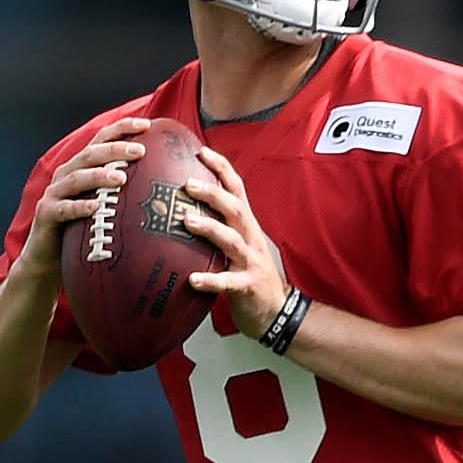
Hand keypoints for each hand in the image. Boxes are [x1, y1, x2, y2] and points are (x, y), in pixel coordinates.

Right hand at [14, 118, 151, 289]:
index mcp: (81, 168)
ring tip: (122, 178)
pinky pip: (64, 209)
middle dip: (115, 149)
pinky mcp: (46, 215)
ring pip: (77, 178)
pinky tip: (96, 207)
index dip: (122, 128)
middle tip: (140, 151)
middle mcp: (66, 175)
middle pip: (91, 154)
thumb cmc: (82, 233)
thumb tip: (164, 191)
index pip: (101, 140)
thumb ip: (123, 194)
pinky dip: (80, 207)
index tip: (147, 125)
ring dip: (100, 176)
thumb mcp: (104, 208)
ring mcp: (54, 194)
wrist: (46, 260)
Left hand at [184, 148, 287, 338]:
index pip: (236, 188)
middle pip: (234, 207)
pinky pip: (228, 282)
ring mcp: (250, 261)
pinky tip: (193, 280)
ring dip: (210, 228)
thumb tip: (184, 209)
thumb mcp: (238, 245)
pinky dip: (211, 280)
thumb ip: (220, 227)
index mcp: (247, 225)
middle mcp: (250, 238)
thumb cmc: (251, 275)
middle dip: (212, 193)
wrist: (278, 311)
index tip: (200, 150)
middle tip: (187, 183)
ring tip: (187, 221)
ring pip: (231, 240)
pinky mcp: (247, 286)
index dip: (221, 168)